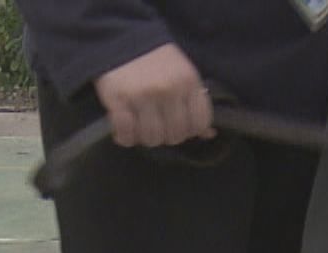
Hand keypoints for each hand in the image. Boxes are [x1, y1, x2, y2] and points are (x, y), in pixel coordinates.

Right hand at [92, 44, 215, 147]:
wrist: (123, 38)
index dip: (190, 130)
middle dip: (167, 135)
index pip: (199, 124)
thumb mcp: (183, 74)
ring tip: (140, 127)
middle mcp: (168, 90)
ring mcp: (143, 96)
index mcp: (188, 82)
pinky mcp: (119, 100)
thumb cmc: (157, 61)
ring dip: (145, 138)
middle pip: (175, 135)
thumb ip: (195, 102)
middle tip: (157, 126)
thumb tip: (209, 135)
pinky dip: (124, 137)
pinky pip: (126, 134)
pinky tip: (124, 130)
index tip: (179, 125)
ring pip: (152, 138)